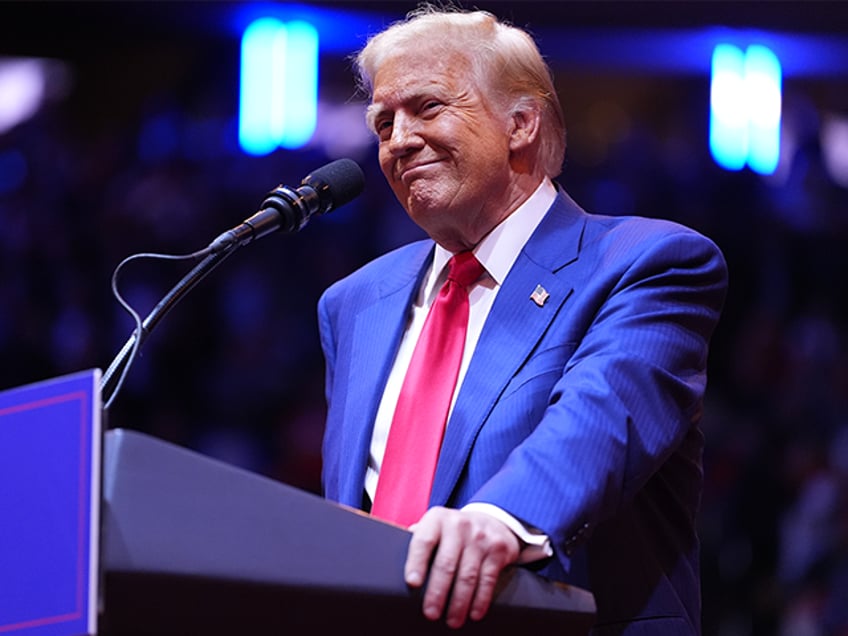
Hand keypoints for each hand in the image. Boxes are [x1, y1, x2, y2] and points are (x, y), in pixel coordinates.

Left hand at [404, 506, 520, 628]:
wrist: (492, 521)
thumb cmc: (453, 532)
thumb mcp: (435, 527)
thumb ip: (418, 540)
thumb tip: (392, 562)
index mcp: (437, 519)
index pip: (424, 540)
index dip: (416, 562)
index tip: (412, 583)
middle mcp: (459, 525)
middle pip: (446, 563)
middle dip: (437, 592)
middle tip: (430, 613)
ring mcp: (480, 537)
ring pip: (468, 575)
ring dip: (459, 602)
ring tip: (452, 621)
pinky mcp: (498, 550)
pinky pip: (488, 579)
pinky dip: (480, 600)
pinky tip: (473, 613)